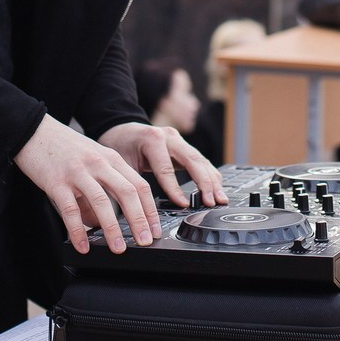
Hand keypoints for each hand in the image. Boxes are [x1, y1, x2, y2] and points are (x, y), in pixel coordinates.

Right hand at [14, 114, 163, 255]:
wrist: (33, 131)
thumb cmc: (64, 148)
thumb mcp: (92, 159)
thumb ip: (102, 186)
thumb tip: (101, 223)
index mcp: (110, 158)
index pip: (139, 185)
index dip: (150, 209)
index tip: (156, 230)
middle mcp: (98, 164)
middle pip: (127, 192)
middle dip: (139, 220)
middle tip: (145, 241)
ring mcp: (77, 172)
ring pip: (101, 201)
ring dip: (112, 228)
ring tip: (118, 248)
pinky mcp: (56, 181)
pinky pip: (70, 209)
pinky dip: (78, 230)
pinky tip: (83, 245)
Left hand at [98, 122, 228, 211]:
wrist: (121, 130)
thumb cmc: (118, 147)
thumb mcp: (120, 164)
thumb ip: (130, 183)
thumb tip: (136, 210)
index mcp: (152, 139)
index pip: (166, 168)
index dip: (175, 189)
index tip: (184, 205)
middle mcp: (168, 136)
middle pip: (192, 160)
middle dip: (204, 183)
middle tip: (212, 202)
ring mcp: (178, 139)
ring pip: (200, 160)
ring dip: (212, 181)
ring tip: (220, 199)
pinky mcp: (183, 146)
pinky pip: (200, 160)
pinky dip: (210, 175)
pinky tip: (217, 188)